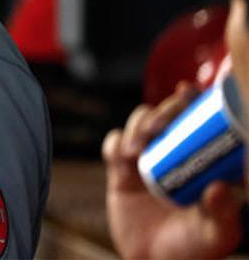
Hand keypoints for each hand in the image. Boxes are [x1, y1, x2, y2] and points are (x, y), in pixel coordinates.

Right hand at [103, 81, 244, 258]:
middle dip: (160, 111)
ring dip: (136, 127)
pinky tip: (123, 156)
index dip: (190, 100)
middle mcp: (172, 153)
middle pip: (163, 115)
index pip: (194, 119)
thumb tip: (220, 186)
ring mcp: (145, 160)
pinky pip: (112, 146)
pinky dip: (116, 144)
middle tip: (158, 124)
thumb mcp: (217, 233)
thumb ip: (222, 213)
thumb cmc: (195, 249)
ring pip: (137, 125)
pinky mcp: (120, 171)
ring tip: (137, 149)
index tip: (187, 90)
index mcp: (198, 159)